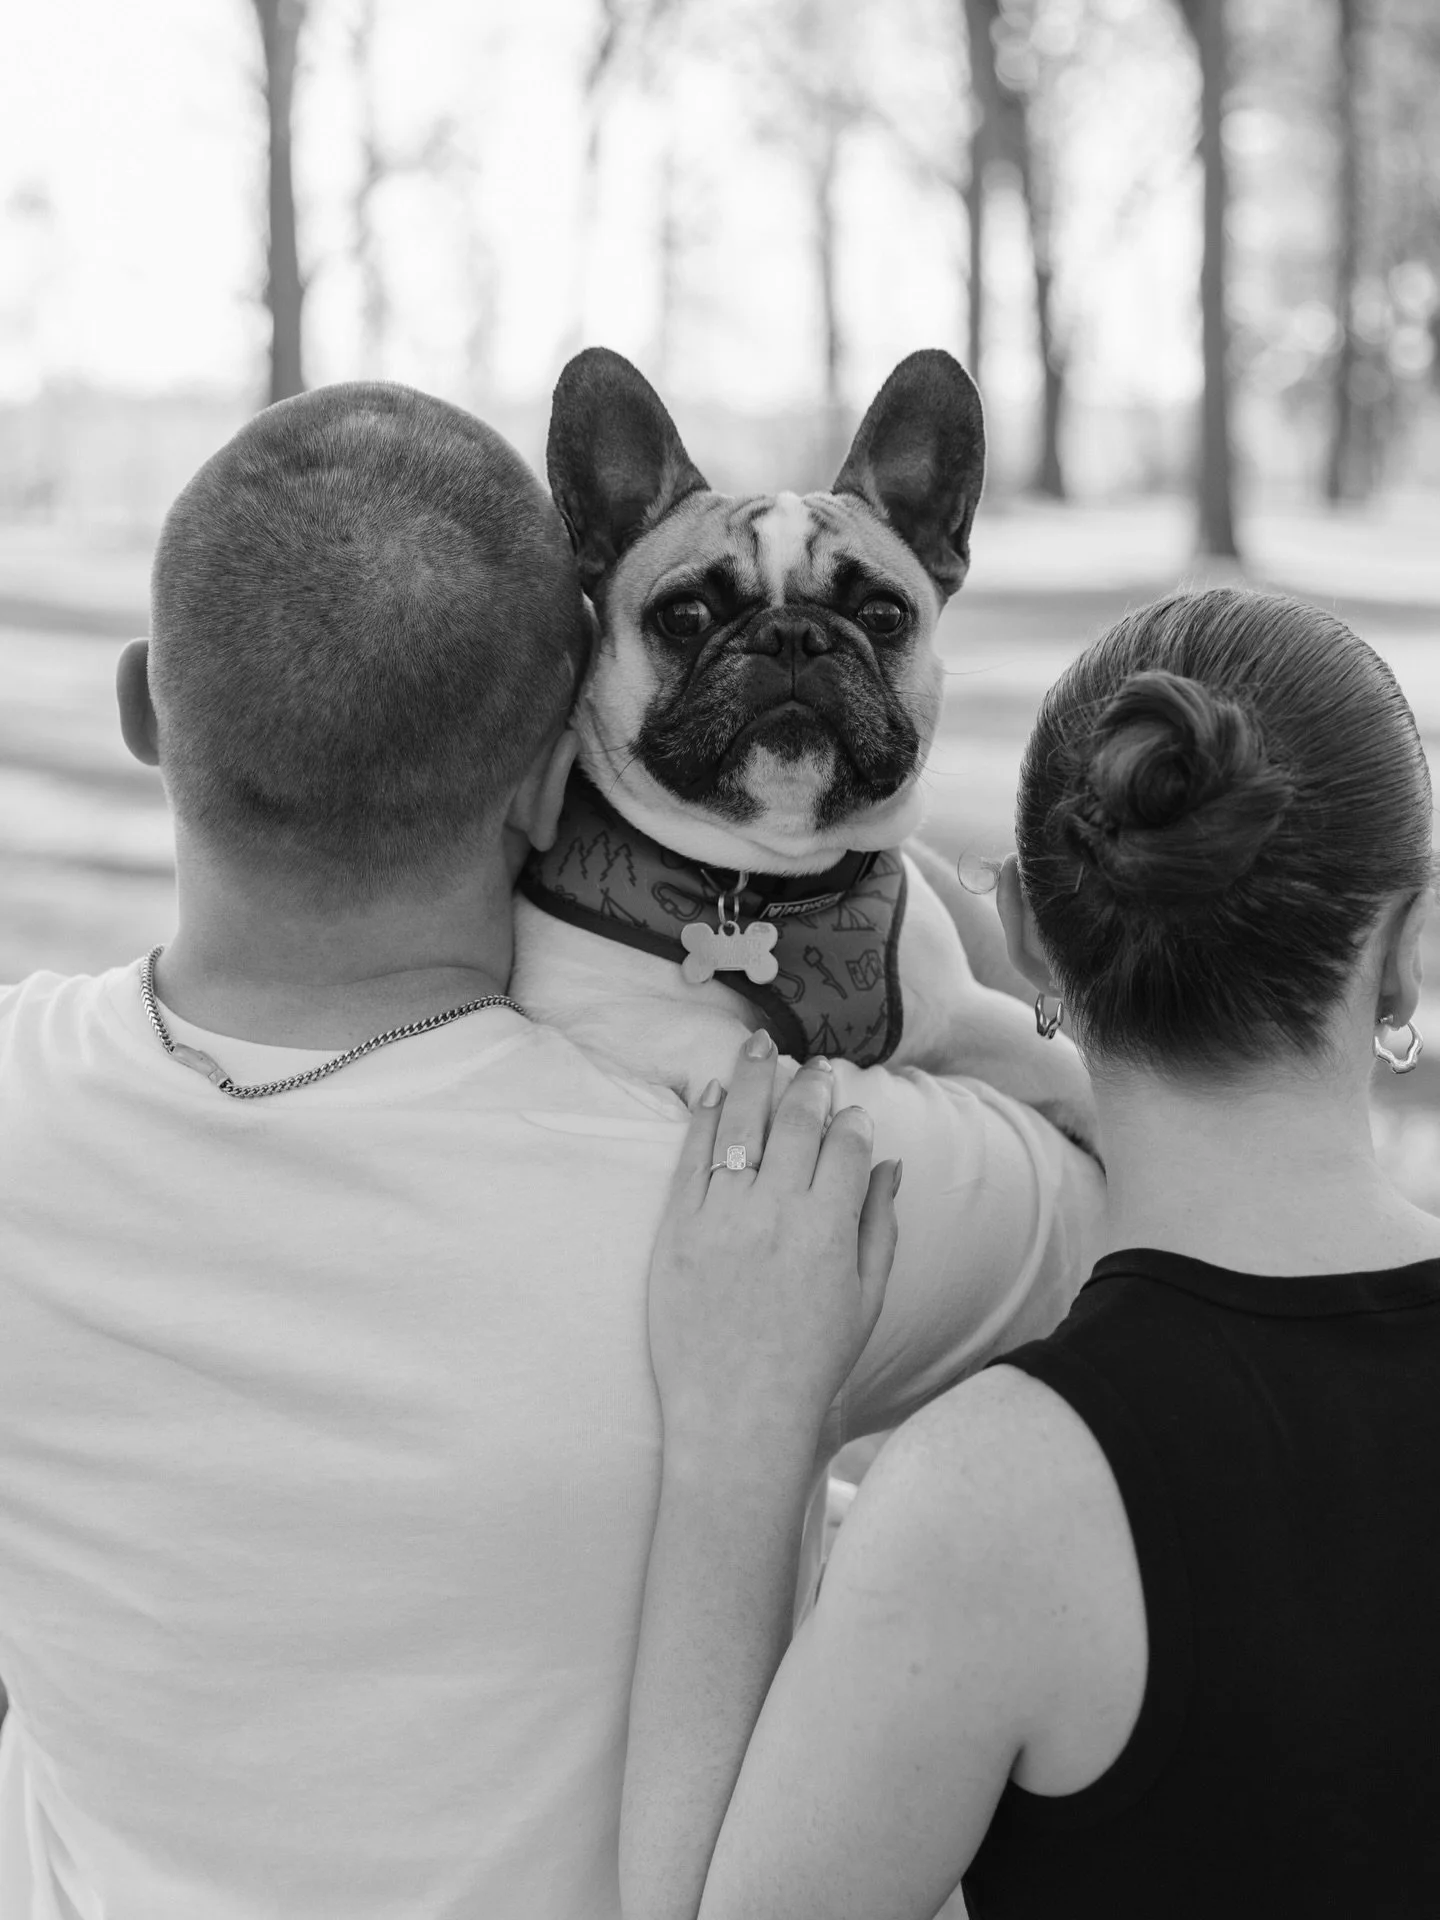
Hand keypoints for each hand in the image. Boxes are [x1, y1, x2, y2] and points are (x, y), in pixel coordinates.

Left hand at [647, 1031, 899, 1459]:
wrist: (736, 1415)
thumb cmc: (809, 1364)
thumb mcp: (865, 1300)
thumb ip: (880, 1226)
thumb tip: (888, 1164)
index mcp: (830, 1230)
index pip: (847, 1147)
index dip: (853, 1122)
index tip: (852, 1115)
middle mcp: (776, 1214)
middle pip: (797, 1124)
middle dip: (809, 1086)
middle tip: (813, 1065)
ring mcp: (722, 1218)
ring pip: (739, 1125)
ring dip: (751, 1078)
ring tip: (757, 1046)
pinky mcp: (677, 1230)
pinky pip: (690, 1159)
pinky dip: (700, 1119)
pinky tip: (709, 1092)